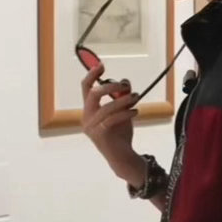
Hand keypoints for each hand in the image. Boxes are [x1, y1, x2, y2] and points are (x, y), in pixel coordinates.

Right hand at [80, 64, 144, 184]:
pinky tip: (135, 111)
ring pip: (107, 107)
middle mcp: (87, 118)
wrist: (122, 157)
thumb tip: (125, 81)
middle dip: (110, 87)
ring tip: (136, 97)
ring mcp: (92, 127)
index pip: (85, 89)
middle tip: (124, 85)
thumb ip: (121, 98)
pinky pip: (113, 118)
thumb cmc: (120, 134)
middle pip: (93, 95)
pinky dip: (126, 113)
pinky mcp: (100, 134)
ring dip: (123, 100)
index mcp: (89, 110)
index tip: (101, 65)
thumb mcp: (122, 112)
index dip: (92, 75)